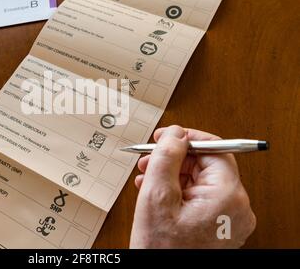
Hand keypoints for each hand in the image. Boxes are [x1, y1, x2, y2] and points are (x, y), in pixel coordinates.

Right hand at [130, 125, 255, 247]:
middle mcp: (235, 207)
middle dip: (175, 159)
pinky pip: (199, 197)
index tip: (168, 136)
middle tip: (149, 159)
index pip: (215, 150)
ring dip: (172, 174)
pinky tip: (155, 191)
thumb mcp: (156, 196)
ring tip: (146, 177)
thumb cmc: (161, 249)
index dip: (188, 138)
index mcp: (227, 197)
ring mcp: (228, 218)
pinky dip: (177, 190)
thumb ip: (166, 158)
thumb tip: (175, 133)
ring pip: (199, 180)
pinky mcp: (218, 225)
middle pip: (206, 165)